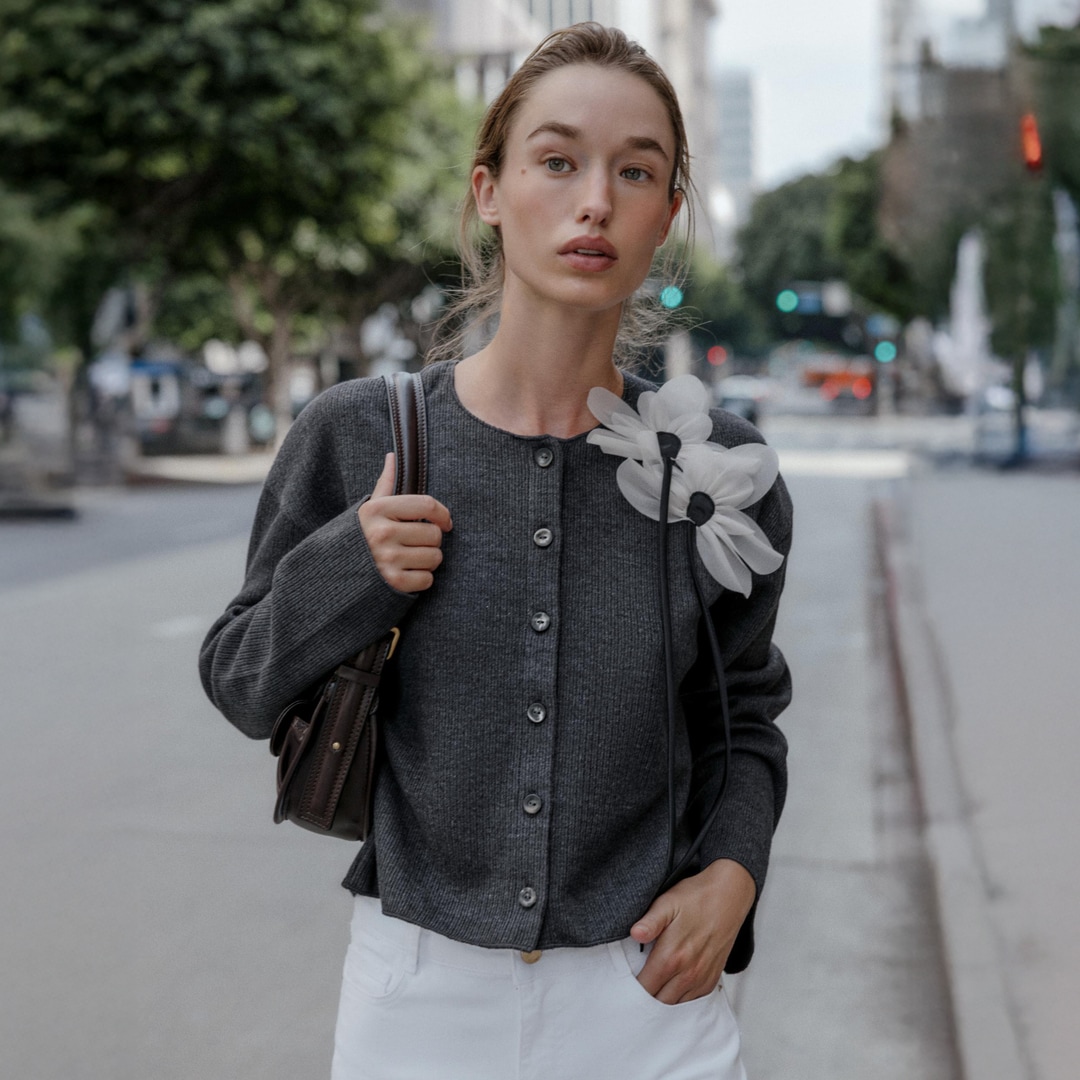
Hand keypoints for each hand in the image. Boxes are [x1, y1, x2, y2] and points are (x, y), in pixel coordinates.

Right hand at [358, 452, 452, 591]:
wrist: (331, 575)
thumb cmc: (357, 539)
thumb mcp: (367, 509)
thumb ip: (384, 484)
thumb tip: (393, 456)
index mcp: (377, 510)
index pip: (426, 504)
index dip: (442, 514)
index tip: (445, 522)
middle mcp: (382, 533)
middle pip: (434, 534)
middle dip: (430, 541)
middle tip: (415, 545)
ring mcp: (387, 559)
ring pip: (435, 557)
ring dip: (428, 561)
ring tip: (410, 560)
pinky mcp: (392, 583)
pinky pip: (427, 580)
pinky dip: (421, 579)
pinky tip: (405, 575)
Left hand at [630, 859, 755, 1003]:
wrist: (729, 896)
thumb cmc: (696, 897)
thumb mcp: (668, 902)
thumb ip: (650, 922)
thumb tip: (634, 934)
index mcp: (672, 956)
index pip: (645, 988)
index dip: (630, 990)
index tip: (623, 984)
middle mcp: (688, 973)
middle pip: (659, 1003)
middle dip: (644, 998)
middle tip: (634, 987)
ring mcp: (702, 978)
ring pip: (675, 1005)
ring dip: (662, 1000)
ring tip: (652, 986)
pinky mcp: (712, 979)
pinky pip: (692, 1002)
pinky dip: (679, 998)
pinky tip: (671, 986)